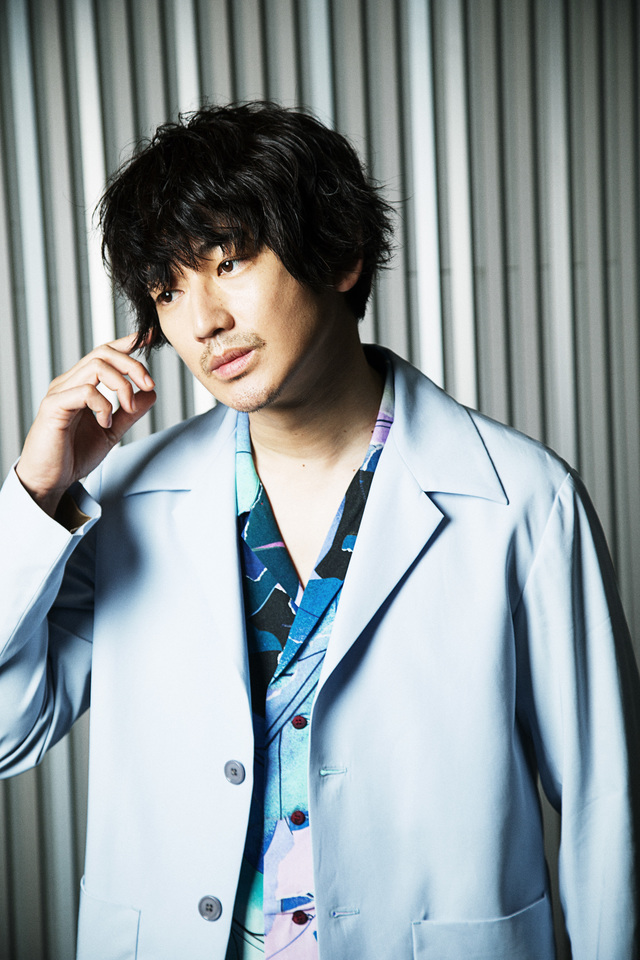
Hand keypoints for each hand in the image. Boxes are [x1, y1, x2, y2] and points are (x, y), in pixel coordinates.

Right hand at [15, 334, 156, 517]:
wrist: (50, 480)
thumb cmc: (73, 455)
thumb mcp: (111, 431)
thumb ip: (130, 413)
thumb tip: (150, 393)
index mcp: (81, 385)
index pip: (104, 354)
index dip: (127, 343)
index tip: (149, 337)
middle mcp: (69, 383)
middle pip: (104, 353)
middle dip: (133, 365)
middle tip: (149, 385)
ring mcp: (60, 393)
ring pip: (97, 366)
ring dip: (122, 385)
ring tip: (127, 409)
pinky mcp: (54, 407)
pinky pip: (85, 391)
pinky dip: (103, 405)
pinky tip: (105, 423)